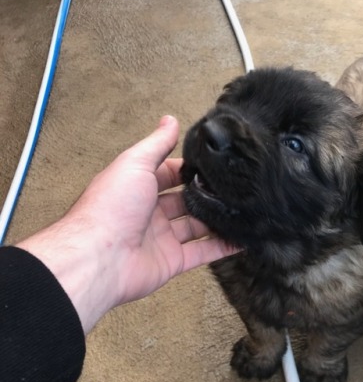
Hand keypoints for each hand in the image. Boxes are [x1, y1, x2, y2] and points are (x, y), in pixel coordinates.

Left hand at [17, 116, 236, 332]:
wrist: (100, 257)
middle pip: (184, 200)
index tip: (213, 162)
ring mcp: (162, 238)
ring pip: (196, 226)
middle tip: (233, 186)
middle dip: (206, 194)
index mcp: (138, 187)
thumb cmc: (111, 208)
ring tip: (243, 208)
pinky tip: (241, 238)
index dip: (189, 168)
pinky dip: (221, 247)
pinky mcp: (172, 261)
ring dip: (217, 219)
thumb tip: (170, 120)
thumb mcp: (135, 163)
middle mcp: (149, 212)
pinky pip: (201, 252)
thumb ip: (156, 144)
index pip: (168, 173)